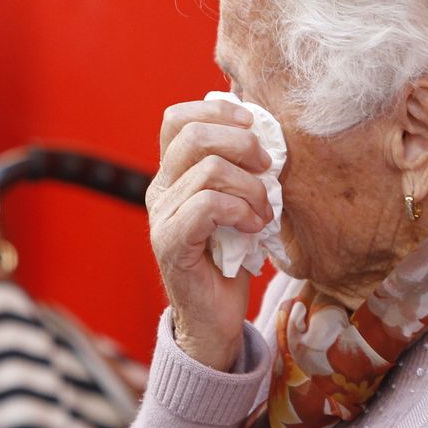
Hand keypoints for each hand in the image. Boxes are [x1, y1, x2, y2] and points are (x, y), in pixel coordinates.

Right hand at [146, 99, 273, 370]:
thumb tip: (265, 126)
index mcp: (172, 172)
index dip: (216, 110)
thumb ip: (240, 165)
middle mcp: (159, 189)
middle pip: (193, 136)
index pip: (177, 118)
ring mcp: (161, 216)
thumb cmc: (233, 255)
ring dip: (251, 187)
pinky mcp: (170, 244)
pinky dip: (240, 211)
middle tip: (268, 168)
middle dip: (242, 144)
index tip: (253, 125)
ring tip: (265, 211)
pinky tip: (253, 226)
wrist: (216, 317)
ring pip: (207, 171)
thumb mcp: (239, 200)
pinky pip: (206, 206)